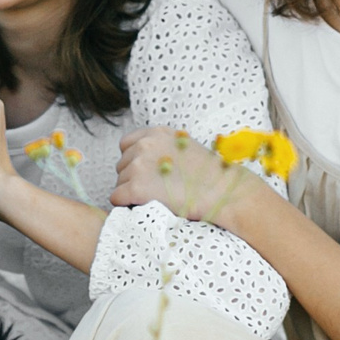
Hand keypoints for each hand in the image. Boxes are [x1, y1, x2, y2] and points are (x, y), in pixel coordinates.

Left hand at [112, 126, 261, 223]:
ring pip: (119, 182)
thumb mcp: (184, 147)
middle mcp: (144, 145)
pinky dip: (126, 204)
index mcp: (157, 133)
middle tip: (155, 190)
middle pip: (122, 165)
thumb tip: (146, 160)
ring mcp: (138, 166)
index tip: (146, 174)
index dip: (134, 161)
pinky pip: (116, 197)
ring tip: (155, 199)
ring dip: (131, 192)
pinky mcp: (136, 188)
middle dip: (133, 178)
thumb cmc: (209, 175)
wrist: (222, 192)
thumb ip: (163, 148)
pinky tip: (143, 206)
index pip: (126, 145)